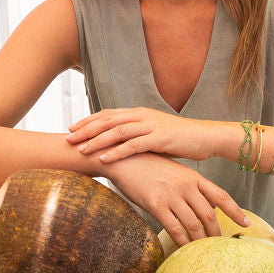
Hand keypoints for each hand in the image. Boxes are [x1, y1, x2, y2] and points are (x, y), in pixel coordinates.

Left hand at [67, 107, 210, 163]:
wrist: (206, 137)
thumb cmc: (180, 139)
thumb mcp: (154, 135)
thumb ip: (136, 138)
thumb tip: (118, 148)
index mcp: (139, 113)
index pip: (108, 114)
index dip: (88, 121)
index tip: (70, 129)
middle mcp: (142, 116)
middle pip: (107, 120)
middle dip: (86, 129)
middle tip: (67, 138)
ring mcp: (151, 125)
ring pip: (117, 131)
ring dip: (96, 141)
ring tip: (80, 149)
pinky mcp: (159, 138)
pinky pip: (133, 145)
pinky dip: (116, 152)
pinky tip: (103, 159)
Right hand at [108, 153, 248, 248]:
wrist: (124, 159)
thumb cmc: (149, 167)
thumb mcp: (175, 172)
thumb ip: (191, 187)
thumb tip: (206, 206)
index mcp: (194, 178)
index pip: (221, 196)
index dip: (236, 211)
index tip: (247, 224)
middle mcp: (186, 186)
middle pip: (209, 214)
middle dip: (215, 233)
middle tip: (218, 246)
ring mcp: (172, 195)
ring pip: (193, 224)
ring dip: (199, 241)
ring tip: (202, 252)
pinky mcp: (156, 204)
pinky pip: (174, 228)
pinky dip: (181, 242)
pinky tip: (183, 249)